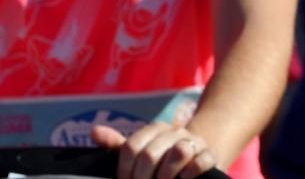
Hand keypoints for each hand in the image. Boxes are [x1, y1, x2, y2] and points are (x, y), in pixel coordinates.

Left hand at [92, 118, 218, 178]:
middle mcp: (174, 132)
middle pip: (150, 154)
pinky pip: (201, 160)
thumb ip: (117, 145)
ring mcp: (194, 142)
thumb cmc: (161, 159)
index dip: (124, 170)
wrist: (196, 158)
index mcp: (154, 130)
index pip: (131, 147)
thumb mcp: (140, 151)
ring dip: (166, 174)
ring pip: (178, 152)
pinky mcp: (209, 154)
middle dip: (142, 177)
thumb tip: (94, 131)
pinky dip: (191, 171)